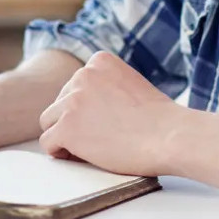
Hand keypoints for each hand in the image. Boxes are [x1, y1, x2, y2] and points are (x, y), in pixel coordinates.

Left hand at [38, 51, 183, 175]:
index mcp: (99, 61)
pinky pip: (47, 142)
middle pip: (60, 103)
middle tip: (101, 138)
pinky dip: (60, 153)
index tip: (108, 121)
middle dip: (74, 122)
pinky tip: (82, 157)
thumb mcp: (129, 86)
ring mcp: (72, 100)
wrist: (171, 136)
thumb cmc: (159, 120)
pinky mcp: (67, 127)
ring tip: (91, 149)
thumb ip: (104, 88)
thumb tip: (80, 110)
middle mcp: (82, 74)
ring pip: (49, 121)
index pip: (75, 86)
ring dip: (65, 136)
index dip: (86, 108)